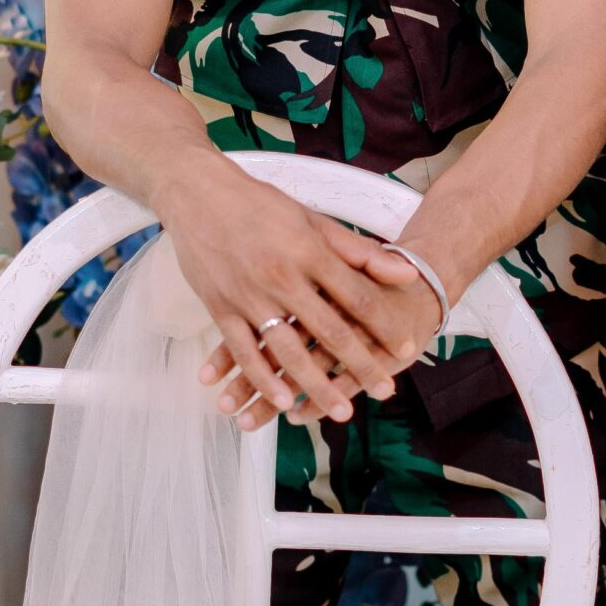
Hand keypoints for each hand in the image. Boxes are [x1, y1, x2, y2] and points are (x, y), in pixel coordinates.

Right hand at [194, 209, 445, 428]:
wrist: (199, 194)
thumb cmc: (260, 205)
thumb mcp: (313, 220)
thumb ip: (358, 252)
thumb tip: (406, 273)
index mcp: (309, 252)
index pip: (357, 295)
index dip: (384, 325)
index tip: (405, 349)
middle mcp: (282, 276)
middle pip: (329, 329)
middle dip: (360, 364)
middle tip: (385, 391)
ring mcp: (249, 295)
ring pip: (288, 350)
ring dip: (316, 385)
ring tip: (340, 411)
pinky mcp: (220, 307)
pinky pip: (244, 351)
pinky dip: (263, 378)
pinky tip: (282, 401)